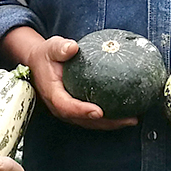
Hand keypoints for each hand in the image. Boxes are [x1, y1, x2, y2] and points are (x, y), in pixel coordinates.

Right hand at [3, 27, 137, 130]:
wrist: (39, 63)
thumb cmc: (47, 55)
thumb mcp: (51, 47)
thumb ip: (60, 48)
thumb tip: (73, 47)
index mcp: (52, 93)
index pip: (66, 106)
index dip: (82, 111)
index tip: (99, 111)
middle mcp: (59, 107)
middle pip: (83, 120)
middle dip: (106, 123)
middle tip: (128, 120)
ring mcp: (68, 111)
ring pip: (89, 123)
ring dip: (111, 124)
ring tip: (132, 119)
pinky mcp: (75, 110)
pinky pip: (92, 118)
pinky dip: (109, 118)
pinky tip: (126, 112)